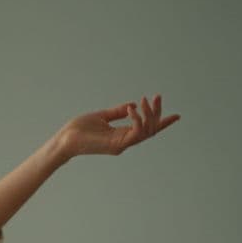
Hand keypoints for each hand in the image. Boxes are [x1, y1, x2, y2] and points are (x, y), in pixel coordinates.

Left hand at [56, 94, 180, 158]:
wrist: (64, 139)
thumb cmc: (78, 130)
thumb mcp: (101, 116)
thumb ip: (117, 112)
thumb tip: (132, 105)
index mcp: (122, 135)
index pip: (146, 129)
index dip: (162, 123)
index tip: (177, 116)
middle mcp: (124, 142)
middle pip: (150, 129)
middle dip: (157, 113)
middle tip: (157, 97)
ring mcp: (121, 145)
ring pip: (146, 131)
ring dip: (149, 114)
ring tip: (145, 100)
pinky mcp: (116, 146)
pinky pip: (135, 133)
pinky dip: (138, 120)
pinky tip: (132, 109)